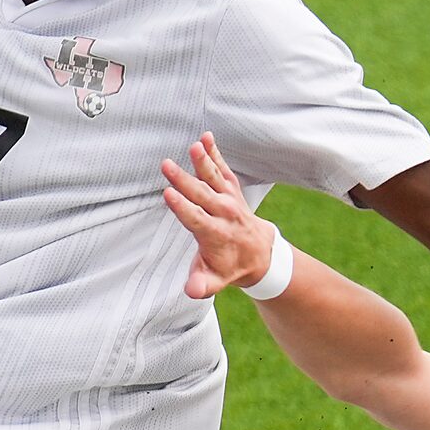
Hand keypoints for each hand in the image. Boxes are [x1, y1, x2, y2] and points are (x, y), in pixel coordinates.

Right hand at [160, 135, 274, 298]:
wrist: (261, 254)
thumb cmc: (230, 267)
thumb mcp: (216, 281)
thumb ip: (203, 285)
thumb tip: (192, 290)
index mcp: (216, 235)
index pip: (196, 219)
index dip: (182, 207)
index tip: (168, 194)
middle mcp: (224, 214)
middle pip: (201, 195)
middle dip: (184, 180)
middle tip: (167, 166)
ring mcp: (230, 200)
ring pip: (214, 178)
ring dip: (203, 161)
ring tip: (195, 146)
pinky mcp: (232, 190)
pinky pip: (223, 170)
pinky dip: (216, 154)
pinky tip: (206, 138)